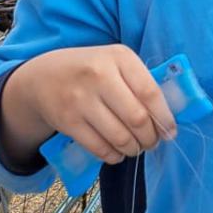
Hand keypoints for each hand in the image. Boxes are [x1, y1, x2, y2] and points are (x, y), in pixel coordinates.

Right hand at [6, 46, 177, 164]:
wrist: (42, 77)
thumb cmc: (90, 70)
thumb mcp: (115, 63)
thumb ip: (140, 83)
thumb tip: (168, 121)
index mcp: (118, 57)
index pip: (150, 92)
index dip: (164, 118)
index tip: (170, 131)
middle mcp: (99, 75)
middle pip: (137, 119)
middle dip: (150, 138)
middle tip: (151, 142)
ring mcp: (80, 99)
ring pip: (120, 137)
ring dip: (133, 149)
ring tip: (135, 147)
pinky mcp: (67, 121)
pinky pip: (100, 148)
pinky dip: (114, 155)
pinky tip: (117, 152)